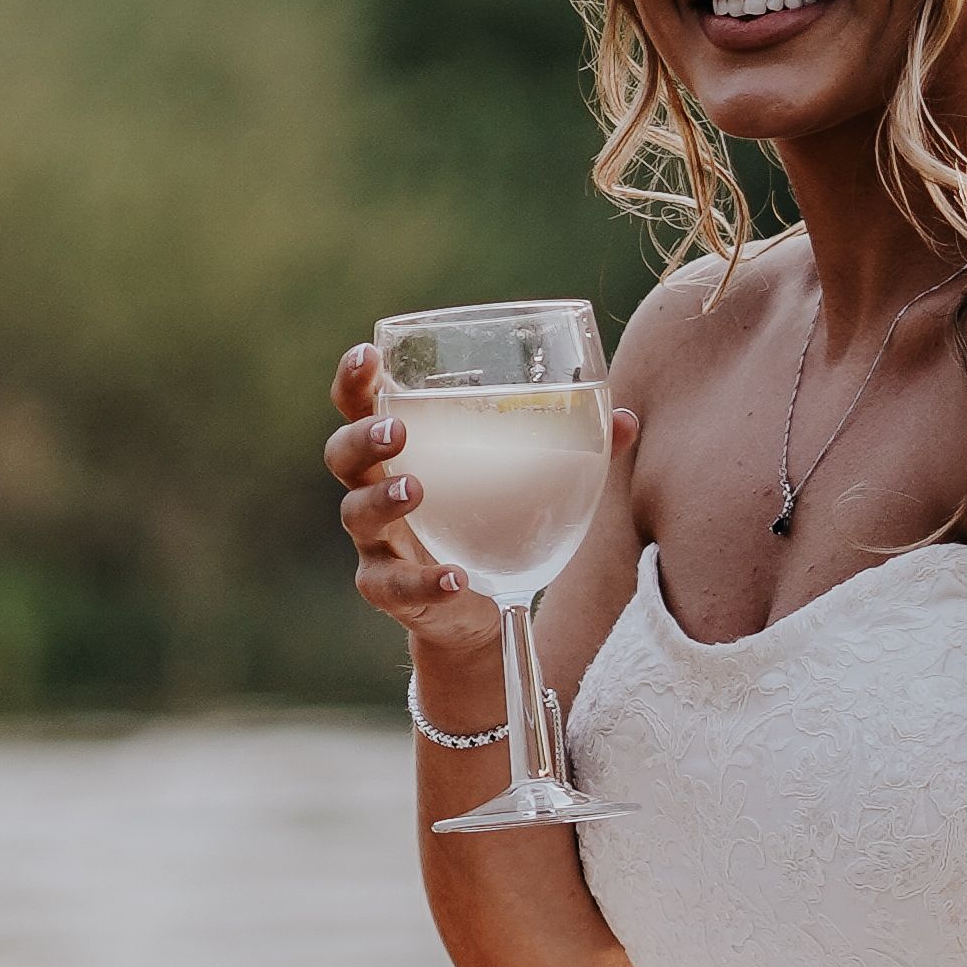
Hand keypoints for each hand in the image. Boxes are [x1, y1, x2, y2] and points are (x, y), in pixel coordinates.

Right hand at [327, 343, 633, 684]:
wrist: (481, 612)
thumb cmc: (495, 525)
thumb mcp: (528, 482)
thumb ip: (572, 448)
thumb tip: (624, 417)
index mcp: (405, 452)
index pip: (362, 406)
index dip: (356, 379)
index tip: (368, 354)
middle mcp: (376, 491)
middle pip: (342, 456)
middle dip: (362, 438)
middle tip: (396, 432)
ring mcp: (378, 542)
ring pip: (357, 514)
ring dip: (382, 499)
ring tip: (415, 491)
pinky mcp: (391, 590)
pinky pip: (394, 585)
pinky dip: (425, 580)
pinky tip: (457, 576)